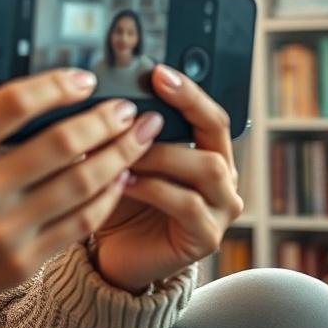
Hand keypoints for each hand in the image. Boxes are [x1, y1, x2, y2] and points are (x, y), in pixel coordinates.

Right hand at [0, 38, 159, 305]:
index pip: (12, 104)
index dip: (54, 85)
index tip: (81, 79)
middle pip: (58, 145)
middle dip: (102, 120)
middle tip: (124, 107)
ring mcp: (4, 231)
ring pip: (79, 185)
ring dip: (117, 156)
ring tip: (138, 136)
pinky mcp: (23, 262)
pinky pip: (79, 225)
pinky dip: (106, 199)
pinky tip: (120, 177)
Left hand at [93, 64, 245, 292]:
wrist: (114, 254)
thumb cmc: (120, 200)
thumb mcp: (121, 158)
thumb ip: (124, 131)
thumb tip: (104, 93)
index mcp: (207, 151)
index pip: (208, 112)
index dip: (188, 90)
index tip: (158, 72)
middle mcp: (222, 177)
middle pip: (216, 130)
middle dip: (184, 107)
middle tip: (145, 101)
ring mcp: (220, 209)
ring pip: (206, 167)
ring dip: (162, 154)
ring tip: (124, 152)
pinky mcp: (206, 237)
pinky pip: (188, 204)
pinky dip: (154, 188)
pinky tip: (125, 182)